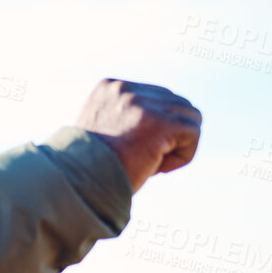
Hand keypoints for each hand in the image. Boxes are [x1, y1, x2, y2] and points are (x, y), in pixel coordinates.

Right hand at [74, 79, 200, 192]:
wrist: (78, 185)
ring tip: (151, 164)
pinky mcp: (161, 123)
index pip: (156, 96)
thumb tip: (166, 123)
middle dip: (168, 134)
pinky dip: (183, 156)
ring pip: (190, 117)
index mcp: (110, 87)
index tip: (131, 150)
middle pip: (177, 103)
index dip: (153, 127)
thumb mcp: (104, 132)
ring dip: (177, 145)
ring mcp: (144, 104)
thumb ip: (128, 118)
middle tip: (143, 160)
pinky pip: (193, 133)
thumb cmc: (89, 169)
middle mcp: (126, 89)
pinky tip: (158, 169)